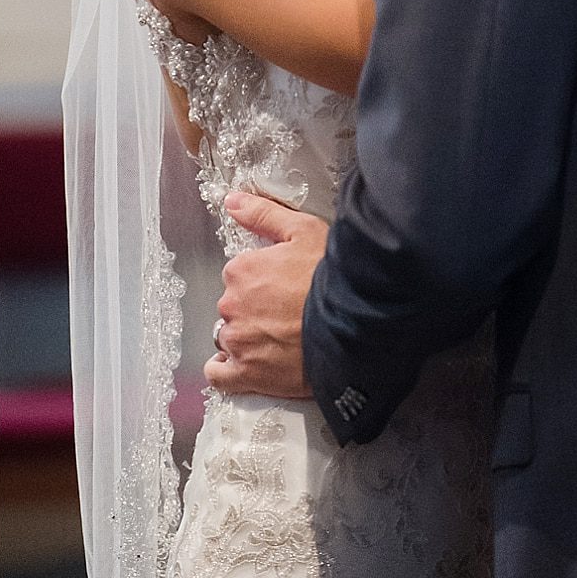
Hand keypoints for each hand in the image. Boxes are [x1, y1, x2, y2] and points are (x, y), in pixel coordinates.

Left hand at [205, 190, 326, 398]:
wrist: (356, 323)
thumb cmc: (333, 278)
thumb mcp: (304, 230)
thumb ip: (262, 214)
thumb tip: (232, 201)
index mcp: (240, 270)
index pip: (239, 276)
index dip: (261, 282)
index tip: (281, 288)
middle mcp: (231, 305)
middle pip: (234, 307)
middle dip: (254, 310)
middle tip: (286, 314)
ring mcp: (238, 341)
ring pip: (230, 338)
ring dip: (247, 338)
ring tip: (278, 340)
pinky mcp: (248, 374)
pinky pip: (220, 376)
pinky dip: (225, 371)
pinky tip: (241, 366)